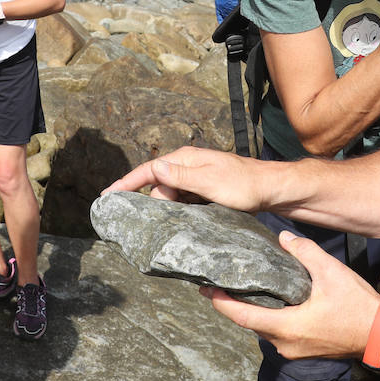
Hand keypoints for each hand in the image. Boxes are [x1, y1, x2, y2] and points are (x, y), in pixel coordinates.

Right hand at [104, 146, 267, 209]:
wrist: (272, 190)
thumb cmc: (244, 186)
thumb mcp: (211, 182)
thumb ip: (182, 176)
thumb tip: (154, 168)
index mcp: (186, 159)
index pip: (148, 170)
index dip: (126, 183)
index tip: (107, 196)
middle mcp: (188, 166)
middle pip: (158, 187)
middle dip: (158, 204)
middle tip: (178, 217)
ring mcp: (196, 179)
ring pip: (170, 197)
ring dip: (171, 210)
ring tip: (185, 221)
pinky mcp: (203, 191)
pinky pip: (183, 202)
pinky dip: (181, 212)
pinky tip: (187, 221)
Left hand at [206, 231, 379, 360]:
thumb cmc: (358, 307)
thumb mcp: (331, 272)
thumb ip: (305, 252)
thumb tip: (283, 237)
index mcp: (286, 328)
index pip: (242, 317)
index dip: (221, 304)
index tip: (205, 290)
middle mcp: (285, 344)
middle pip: (250, 323)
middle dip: (235, 305)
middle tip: (221, 284)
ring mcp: (295, 350)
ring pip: (265, 329)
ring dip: (254, 311)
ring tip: (244, 288)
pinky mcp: (305, 349)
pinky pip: (279, 333)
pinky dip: (271, 317)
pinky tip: (273, 301)